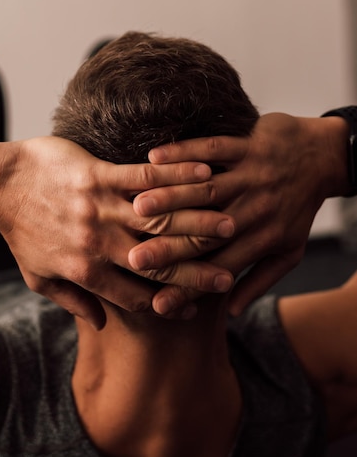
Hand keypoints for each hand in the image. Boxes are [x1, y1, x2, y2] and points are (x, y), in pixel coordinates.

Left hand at [0, 137, 235, 327]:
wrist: (0, 186)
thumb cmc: (20, 232)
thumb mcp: (39, 277)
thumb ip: (73, 301)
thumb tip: (99, 325)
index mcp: (86, 271)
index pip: (137, 295)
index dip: (168, 302)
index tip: (194, 305)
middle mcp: (99, 243)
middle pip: (157, 261)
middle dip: (195, 269)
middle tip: (227, 274)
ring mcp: (100, 206)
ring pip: (158, 219)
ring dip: (196, 222)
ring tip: (230, 224)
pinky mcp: (98, 174)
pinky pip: (143, 177)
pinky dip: (175, 176)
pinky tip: (202, 174)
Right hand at [130, 113, 347, 315]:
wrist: (323, 159)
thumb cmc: (300, 208)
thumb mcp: (289, 251)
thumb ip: (259, 280)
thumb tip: (231, 311)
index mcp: (262, 238)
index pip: (219, 269)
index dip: (188, 288)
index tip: (156, 305)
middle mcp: (255, 209)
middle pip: (207, 231)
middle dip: (171, 246)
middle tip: (134, 260)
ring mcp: (252, 175)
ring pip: (208, 190)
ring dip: (172, 197)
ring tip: (136, 208)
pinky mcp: (248, 145)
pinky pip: (213, 148)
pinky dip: (184, 151)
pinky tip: (155, 156)